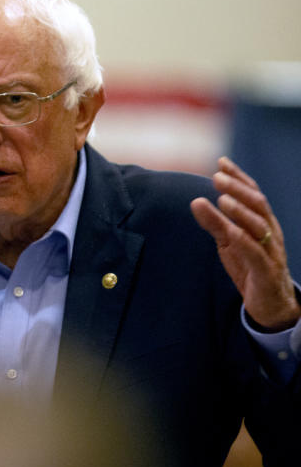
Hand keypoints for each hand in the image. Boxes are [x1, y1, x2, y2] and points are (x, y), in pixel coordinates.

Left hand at [191, 157, 298, 329]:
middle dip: (238, 189)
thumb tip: (195, 201)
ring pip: (259, 227)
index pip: (252, 194)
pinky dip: (244, 240)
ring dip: (241, 211)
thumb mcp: (228, 242)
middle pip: (257, 205)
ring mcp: (271, 252)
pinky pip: (257, 254)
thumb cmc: (250, 267)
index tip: (221, 162)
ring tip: (222, 199)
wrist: (271, 305)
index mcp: (262, 223)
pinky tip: (230, 231)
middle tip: (217, 176)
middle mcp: (270, 233)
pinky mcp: (266, 272)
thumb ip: (215, 222)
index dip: (239, 177)